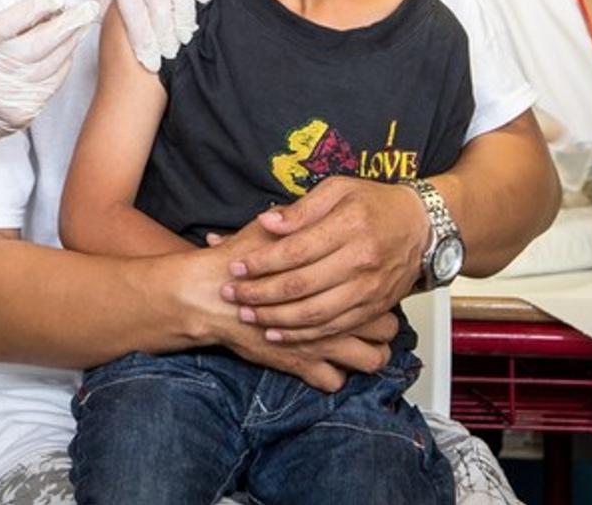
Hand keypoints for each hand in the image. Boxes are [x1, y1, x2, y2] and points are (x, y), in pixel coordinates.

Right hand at [0, 0, 99, 149]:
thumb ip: (13, 24)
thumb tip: (52, 3)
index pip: (3, 25)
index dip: (31, 8)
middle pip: (34, 46)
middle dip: (65, 24)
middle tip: (88, 8)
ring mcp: (7, 96)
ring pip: (49, 64)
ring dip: (71, 42)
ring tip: (84, 23)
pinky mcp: (23, 112)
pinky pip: (53, 82)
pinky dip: (65, 63)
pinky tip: (70, 49)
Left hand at [75, 0, 213, 72]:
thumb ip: (108, 10)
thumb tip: (118, 42)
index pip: (132, 10)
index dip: (142, 38)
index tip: (151, 61)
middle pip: (156, 0)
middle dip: (165, 31)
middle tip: (173, 54)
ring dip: (184, 13)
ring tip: (188, 36)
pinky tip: (203, 2)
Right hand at [174, 228, 394, 392]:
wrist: (205, 294)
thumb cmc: (237, 261)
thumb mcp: (271, 229)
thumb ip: (297, 220)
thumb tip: (314, 210)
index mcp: (334, 280)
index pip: (378, 295)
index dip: (381, 294)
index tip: (371, 289)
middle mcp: (334, 314)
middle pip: (385, 331)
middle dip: (383, 327)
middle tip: (373, 318)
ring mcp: (319, 344)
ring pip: (369, 361)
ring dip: (367, 355)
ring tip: (360, 344)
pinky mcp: (299, 365)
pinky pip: (332, 382)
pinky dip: (331, 376)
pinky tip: (325, 361)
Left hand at [218, 176, 426, 341]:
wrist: (423, 227)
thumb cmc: (376, 203)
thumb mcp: (338, 189)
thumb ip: (301, 209)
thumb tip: (267, 222)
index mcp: (350, 227)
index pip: (296, 251)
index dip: (262, 262)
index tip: (236, 265)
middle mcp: (361, 261)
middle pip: (302, 285)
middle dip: (260, 293)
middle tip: (231, 293)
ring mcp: (369, 289)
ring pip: (316, 313)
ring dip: (277, 319)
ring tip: (247, 315)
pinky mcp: (374, 308)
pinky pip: (334, 327)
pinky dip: (303, 335)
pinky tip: (278, 333)